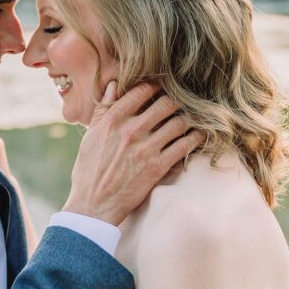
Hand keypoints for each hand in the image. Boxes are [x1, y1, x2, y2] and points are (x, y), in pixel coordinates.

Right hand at [64, 81, 203, 226]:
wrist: (94, 204)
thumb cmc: (89, 169)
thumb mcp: (90, 135)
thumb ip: (103, 109)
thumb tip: (113, 84)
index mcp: (112, 120)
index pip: (141, 91)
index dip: (155, 86)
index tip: (161, 88)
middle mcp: (131, 130)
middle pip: (165, 104)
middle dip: (175, 100)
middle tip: (181, 102)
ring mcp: (146, 149)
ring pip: (178, 123)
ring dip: (188, 118)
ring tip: (192, 117)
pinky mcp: (158, 167)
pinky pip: (184, 146)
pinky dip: (195, 138)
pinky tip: (198, 135)